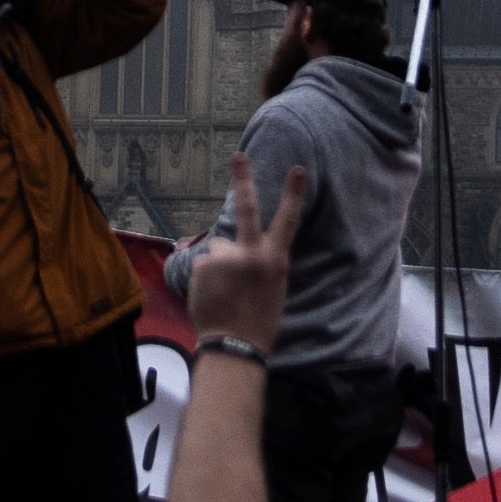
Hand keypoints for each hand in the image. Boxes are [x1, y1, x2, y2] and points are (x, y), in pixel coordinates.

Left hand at [187, 170, 298, 359]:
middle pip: (246, 208)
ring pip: (220, 249)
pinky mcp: (203, 264)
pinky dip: (207, 276)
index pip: (287, 221)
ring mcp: (225, 257)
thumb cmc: (258, 320)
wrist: (235, 345)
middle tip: (238, 156)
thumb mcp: (272, 287)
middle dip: (243, 179)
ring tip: (225, 291)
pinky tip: (213, 294)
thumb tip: (240, 246)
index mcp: (275, 260)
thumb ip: (261, 262)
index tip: (297, 169)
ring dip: (220, 264)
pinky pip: (205, 263)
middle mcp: (251, 253)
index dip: (293, 194)